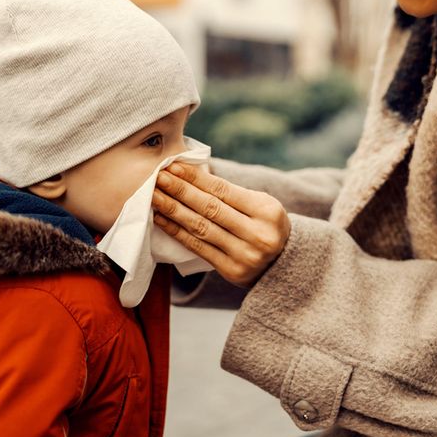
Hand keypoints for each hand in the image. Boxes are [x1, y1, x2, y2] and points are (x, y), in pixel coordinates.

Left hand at [152, 162, 289, 286]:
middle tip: (158, 177)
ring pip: (200, 228)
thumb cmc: (264, 225)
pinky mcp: (231, 270)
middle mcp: (257, 234)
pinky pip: (198, 248)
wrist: (282, 264)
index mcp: (266, 211)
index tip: (173, 166)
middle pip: (210, 208)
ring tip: (154, 196)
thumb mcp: (261, 205)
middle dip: (180, 191)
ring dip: (173, 210)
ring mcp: (244, 254)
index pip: (223, 190)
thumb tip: (189, 175)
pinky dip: (177, 232)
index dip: (196, 178)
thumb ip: (231, 193)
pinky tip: (161, 219)